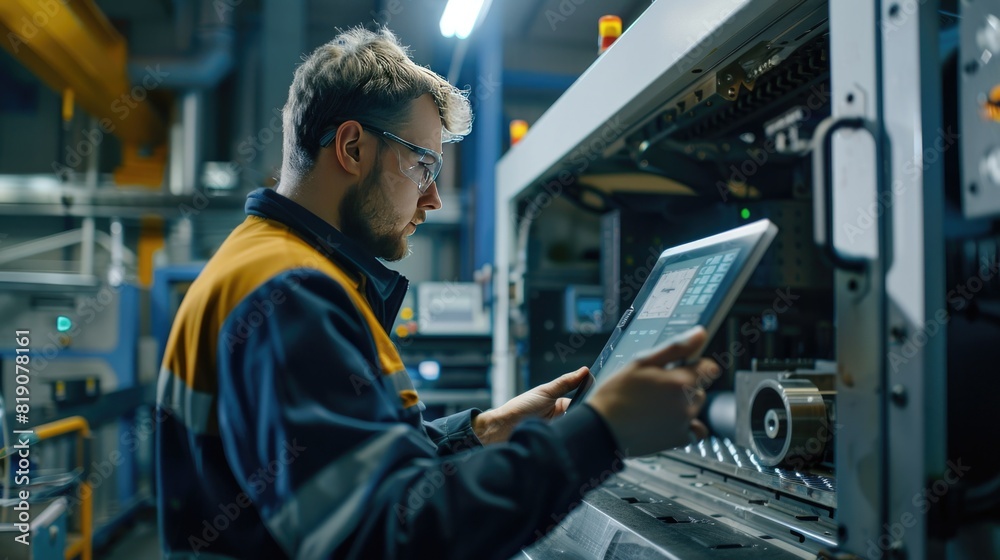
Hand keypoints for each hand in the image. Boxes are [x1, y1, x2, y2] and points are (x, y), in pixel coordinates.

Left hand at [472, 366, 589, 444]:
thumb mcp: (545, 392)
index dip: (588, 401)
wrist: (503, 429)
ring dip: (576, 427)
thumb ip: (566, 382)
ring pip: (575, 430)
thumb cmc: (520, 408)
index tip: (597, 398)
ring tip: (576, 425)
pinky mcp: (555, 443)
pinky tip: (570, 435)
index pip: (580, 402)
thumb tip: (584, 370)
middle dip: (583, 416)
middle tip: (590, 414)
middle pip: (579, 417)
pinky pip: (568, 441)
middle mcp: (561, 418)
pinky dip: (570, 438)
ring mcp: (558, 431)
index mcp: (559, 404)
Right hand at [586, 327, 719, 456]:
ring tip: (655, 405)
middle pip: (700, 388)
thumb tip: (700, 334)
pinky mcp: (679, 440)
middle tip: (656, 388)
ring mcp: (684, 424)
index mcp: (680, 381)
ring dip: (682, 404)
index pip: (709, 368)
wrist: (601, 429)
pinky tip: (665, 421)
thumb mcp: (641, 362)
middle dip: (684, 385)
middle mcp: (687, 404)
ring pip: (695, 407)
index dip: (695, 364)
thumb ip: (675, 348)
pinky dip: (686, 426)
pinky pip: (695, 430)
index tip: (681, 367)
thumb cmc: (615, 394)